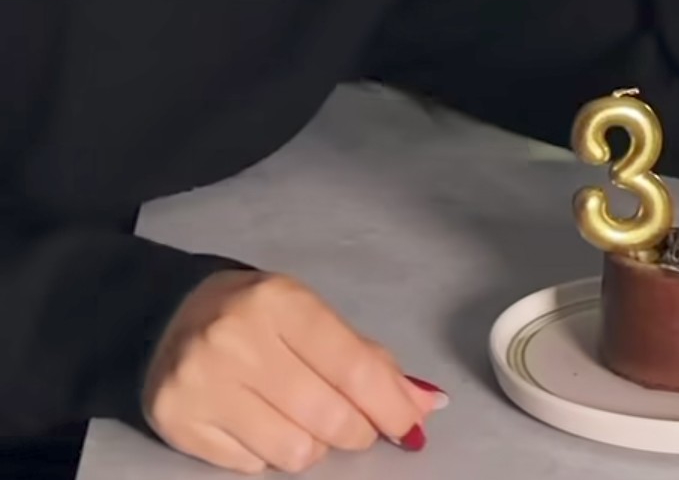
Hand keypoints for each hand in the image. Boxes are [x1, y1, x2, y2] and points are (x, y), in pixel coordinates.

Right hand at [143, 270, 444, 473]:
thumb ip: (364, 357)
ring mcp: (203, 383)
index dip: (390, 404)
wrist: (165, 314)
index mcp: (278, 300)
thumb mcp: (307, 314)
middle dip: (356, 431)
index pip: (352, 366)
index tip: (409, 424)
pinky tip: (259, 423)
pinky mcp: (179, 422)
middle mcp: (238, 339)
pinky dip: (268, 455)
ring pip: (292, 451)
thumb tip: (426, 403)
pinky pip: (251, 467)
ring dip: (311, 446)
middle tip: (356, 426)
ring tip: (301, 420)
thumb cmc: (253, 313)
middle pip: (327, 416)